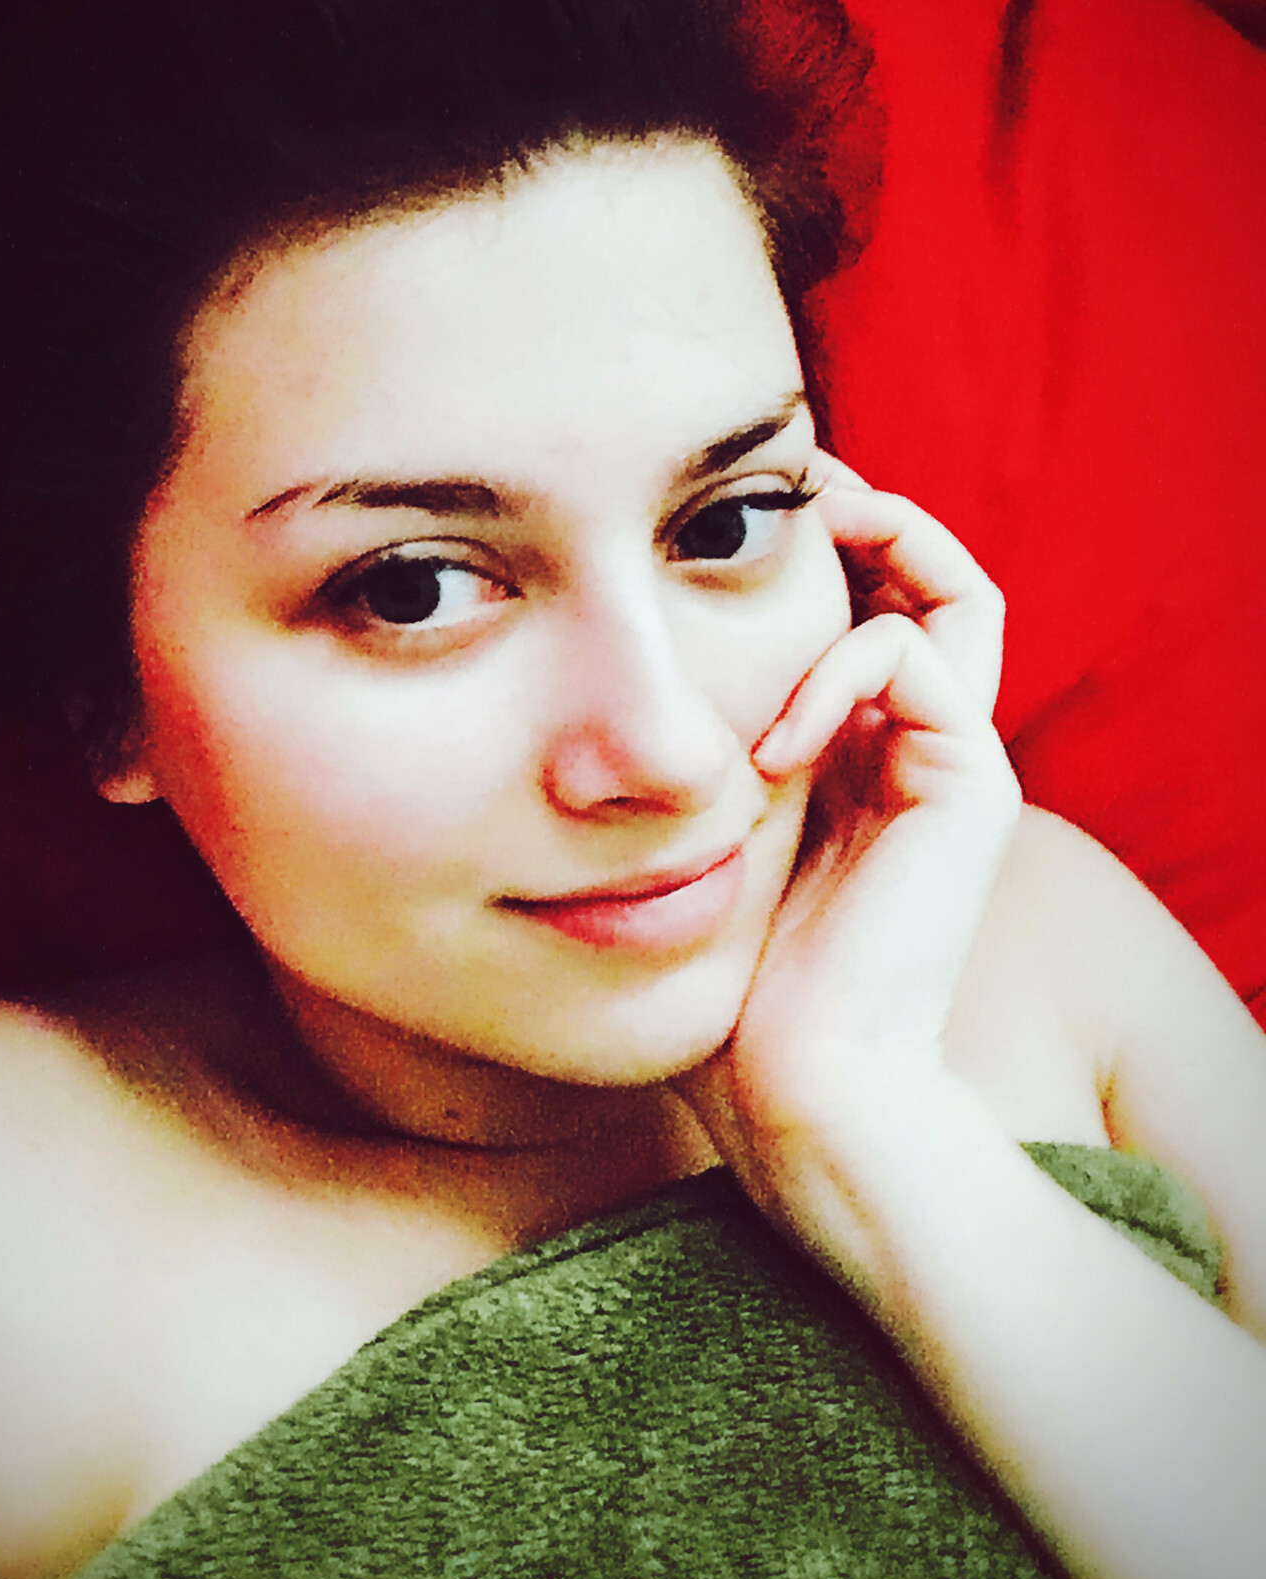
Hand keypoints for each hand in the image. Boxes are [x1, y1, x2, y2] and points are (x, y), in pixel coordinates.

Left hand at [677, 467, 1019, 1277]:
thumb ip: (690, 766)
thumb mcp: (695, 842)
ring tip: (790, 540)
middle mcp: (920, 750)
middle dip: (860, 517)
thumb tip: (604, 696)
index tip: (716, 519)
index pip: (870, 608)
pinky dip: (839, 670)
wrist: (797, 1091)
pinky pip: (920, 662)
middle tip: (779, 487)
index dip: (817, 550)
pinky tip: (769, 746)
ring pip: (956, 591)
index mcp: (860, 758)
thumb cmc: (726, 985)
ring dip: (875, 546)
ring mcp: (956, 766)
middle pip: (931, 580)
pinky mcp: (974, 788)